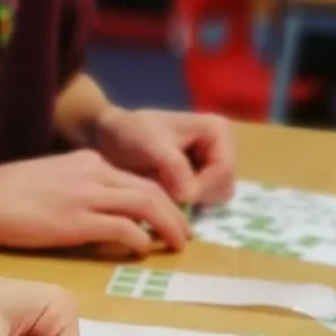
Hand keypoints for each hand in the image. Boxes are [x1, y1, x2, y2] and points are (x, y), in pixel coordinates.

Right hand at [0, 150, 190, 255]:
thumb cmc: (1, 194)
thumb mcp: (47, 179)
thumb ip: (74, 187)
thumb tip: (90, 208)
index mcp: (86, 161)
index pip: (137, 176)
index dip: (161, 197)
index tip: (168, 215)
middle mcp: (93, 173)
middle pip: (153, 189)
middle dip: (176, 213)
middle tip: (184, 235)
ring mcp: (86, 196)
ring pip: (148, 205)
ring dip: (169, 226)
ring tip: (176, 245)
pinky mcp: (77, 222)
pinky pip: (125, 229)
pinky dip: (140, 240)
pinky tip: (142, 252)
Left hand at [90, 106, 235, 205]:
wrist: (112, 137)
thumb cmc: (130, 134)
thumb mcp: (150, 145)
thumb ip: (173, 167)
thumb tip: (188, 195)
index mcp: (218, 131)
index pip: (223, 172)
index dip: (199, 188)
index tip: (171, 194)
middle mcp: (222, 148)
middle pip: (222, 188)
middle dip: (193, 195)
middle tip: (161, 189)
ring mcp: (212, 165)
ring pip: (212, 198)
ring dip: (187, 201)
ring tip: (160, 187)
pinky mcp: (200, 180)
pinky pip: (200, 202)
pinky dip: (182, 203)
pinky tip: (161, 192)